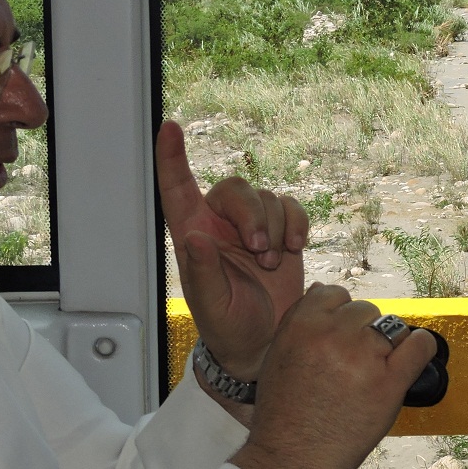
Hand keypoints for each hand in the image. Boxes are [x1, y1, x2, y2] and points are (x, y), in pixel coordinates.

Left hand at [156, 120, 306, 379]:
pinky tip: (295, 248)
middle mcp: (220, 225)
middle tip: (262, 254)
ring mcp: (252, 227)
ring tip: (275, 263)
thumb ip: (203, 273)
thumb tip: (194, 238)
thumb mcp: (212, 308)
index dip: (172, 157)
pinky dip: (297, 224)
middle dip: (252, 217)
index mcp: (194, 236)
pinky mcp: (281, 232)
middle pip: (235, 190)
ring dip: (275, 228)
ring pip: (266, 198)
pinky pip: (291, 207)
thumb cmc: (230, 328)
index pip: (177, 189)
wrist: (267, 341)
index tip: (170, 127)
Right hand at [232, 285, 436, 468]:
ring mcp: (363, 357)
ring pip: (391, 326)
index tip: (341, 336)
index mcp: (302, 324)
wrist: (291, 461)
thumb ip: (301, 322)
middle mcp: (333, 335)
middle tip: (354, 363)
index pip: (335, 294)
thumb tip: (323, 290)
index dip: (340, 315)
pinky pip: (419, 346)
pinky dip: (421, 348)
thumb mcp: (278, 356)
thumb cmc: (283, 415)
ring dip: (387, 344)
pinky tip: (413, 357)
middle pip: (365, 310)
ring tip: (373, 371)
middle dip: (362, 332)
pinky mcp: (390, 382)